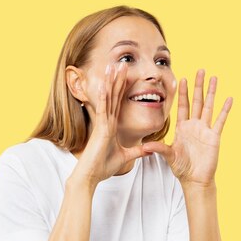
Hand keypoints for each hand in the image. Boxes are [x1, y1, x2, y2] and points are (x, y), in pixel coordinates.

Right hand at [71, 62, 150, 185]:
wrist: (90, 176)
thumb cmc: (103, 167)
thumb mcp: (126, 156)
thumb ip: (138, 151)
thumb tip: (150, 149)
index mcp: (111, 126)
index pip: (118, 103)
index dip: (122, 89)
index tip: (126, 76)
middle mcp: (106, 122)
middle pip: (113, 96)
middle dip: (117, 80)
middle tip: (120, 64)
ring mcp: (102, 124)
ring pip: (108, 99)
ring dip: (110, 83)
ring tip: (112, 67)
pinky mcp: (100, 129)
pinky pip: (102, 110)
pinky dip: (103, 97)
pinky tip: (105, 85)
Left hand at [142, 69, 232, 185]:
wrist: (195, 179)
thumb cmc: (182, 168)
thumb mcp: (169, 156)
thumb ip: (159, 149)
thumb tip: (144, 147)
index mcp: (182, 127)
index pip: (182, 105)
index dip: (182, 92)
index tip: (182, 79)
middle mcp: (194, 125)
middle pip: (197, 101)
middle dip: (198, 86)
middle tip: (200, 70)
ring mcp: (205, 129)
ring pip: (209, 106)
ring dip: (212, 92)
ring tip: (214, 78)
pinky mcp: (214, 136)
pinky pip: (220, 121)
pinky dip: (225, 110)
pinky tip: (229, 98)